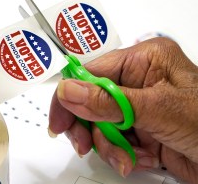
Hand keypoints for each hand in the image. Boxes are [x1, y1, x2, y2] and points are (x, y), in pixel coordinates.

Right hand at [49, 37, 197, 182]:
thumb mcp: (159, 109)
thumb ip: (109, 101)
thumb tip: (69, 90)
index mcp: (143, 60)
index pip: (91, 72)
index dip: (70, 96)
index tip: (59, 121)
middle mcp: (137, 80)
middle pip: (90, 99)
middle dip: (88, 125)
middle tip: (83, 144)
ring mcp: (137, 106)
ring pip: (99, 123)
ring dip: (107, 145)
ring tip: (125, 157)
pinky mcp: (139, 129)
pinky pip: (113, 140)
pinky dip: (120, 154)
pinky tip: (137, 158)